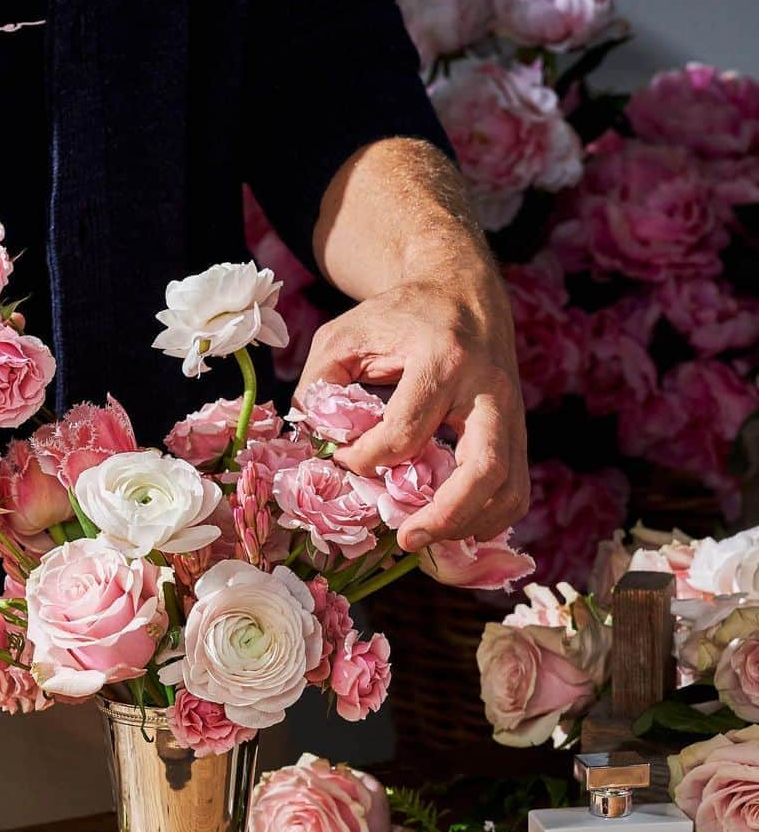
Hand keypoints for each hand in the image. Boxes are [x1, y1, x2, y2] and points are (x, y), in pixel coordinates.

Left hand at [294, 247, 528, 549]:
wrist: (464, 292)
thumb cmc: (397, 315)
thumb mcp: (345, 334)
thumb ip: (319, 385)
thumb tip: (312, 443)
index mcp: (441, 359)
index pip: (405, 431)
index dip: (366, 458)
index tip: (343, 459)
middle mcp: (486, 387)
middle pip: (482, 467)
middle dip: (444, 514)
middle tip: (406, 539)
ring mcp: (511, 411)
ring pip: (509, 486)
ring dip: (470, 524)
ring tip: (428, 536)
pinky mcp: (519, 429)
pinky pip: (517, 487)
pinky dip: (490, 517)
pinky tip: (455, 525)